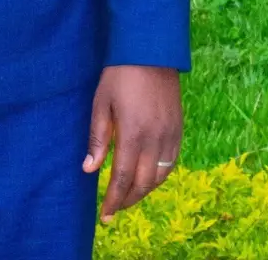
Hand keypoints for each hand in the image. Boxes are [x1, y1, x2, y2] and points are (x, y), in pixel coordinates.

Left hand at [83, 65, 181, 223]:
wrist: (150, 52)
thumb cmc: (119, 75)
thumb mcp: (101, 103)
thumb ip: (98, 138)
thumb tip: (89, 169)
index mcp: (133, 134)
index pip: (123, 178)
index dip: (113, 200)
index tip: (104, 215)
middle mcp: (155, 140)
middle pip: (143, 183)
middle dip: (127, 200)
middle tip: (113, 210)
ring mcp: (170, 135)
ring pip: (159, 176)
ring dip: (144, 191)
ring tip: (128, 197)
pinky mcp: (178, 128)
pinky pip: (172, 162)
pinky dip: (159, 176)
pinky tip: (148, 178)